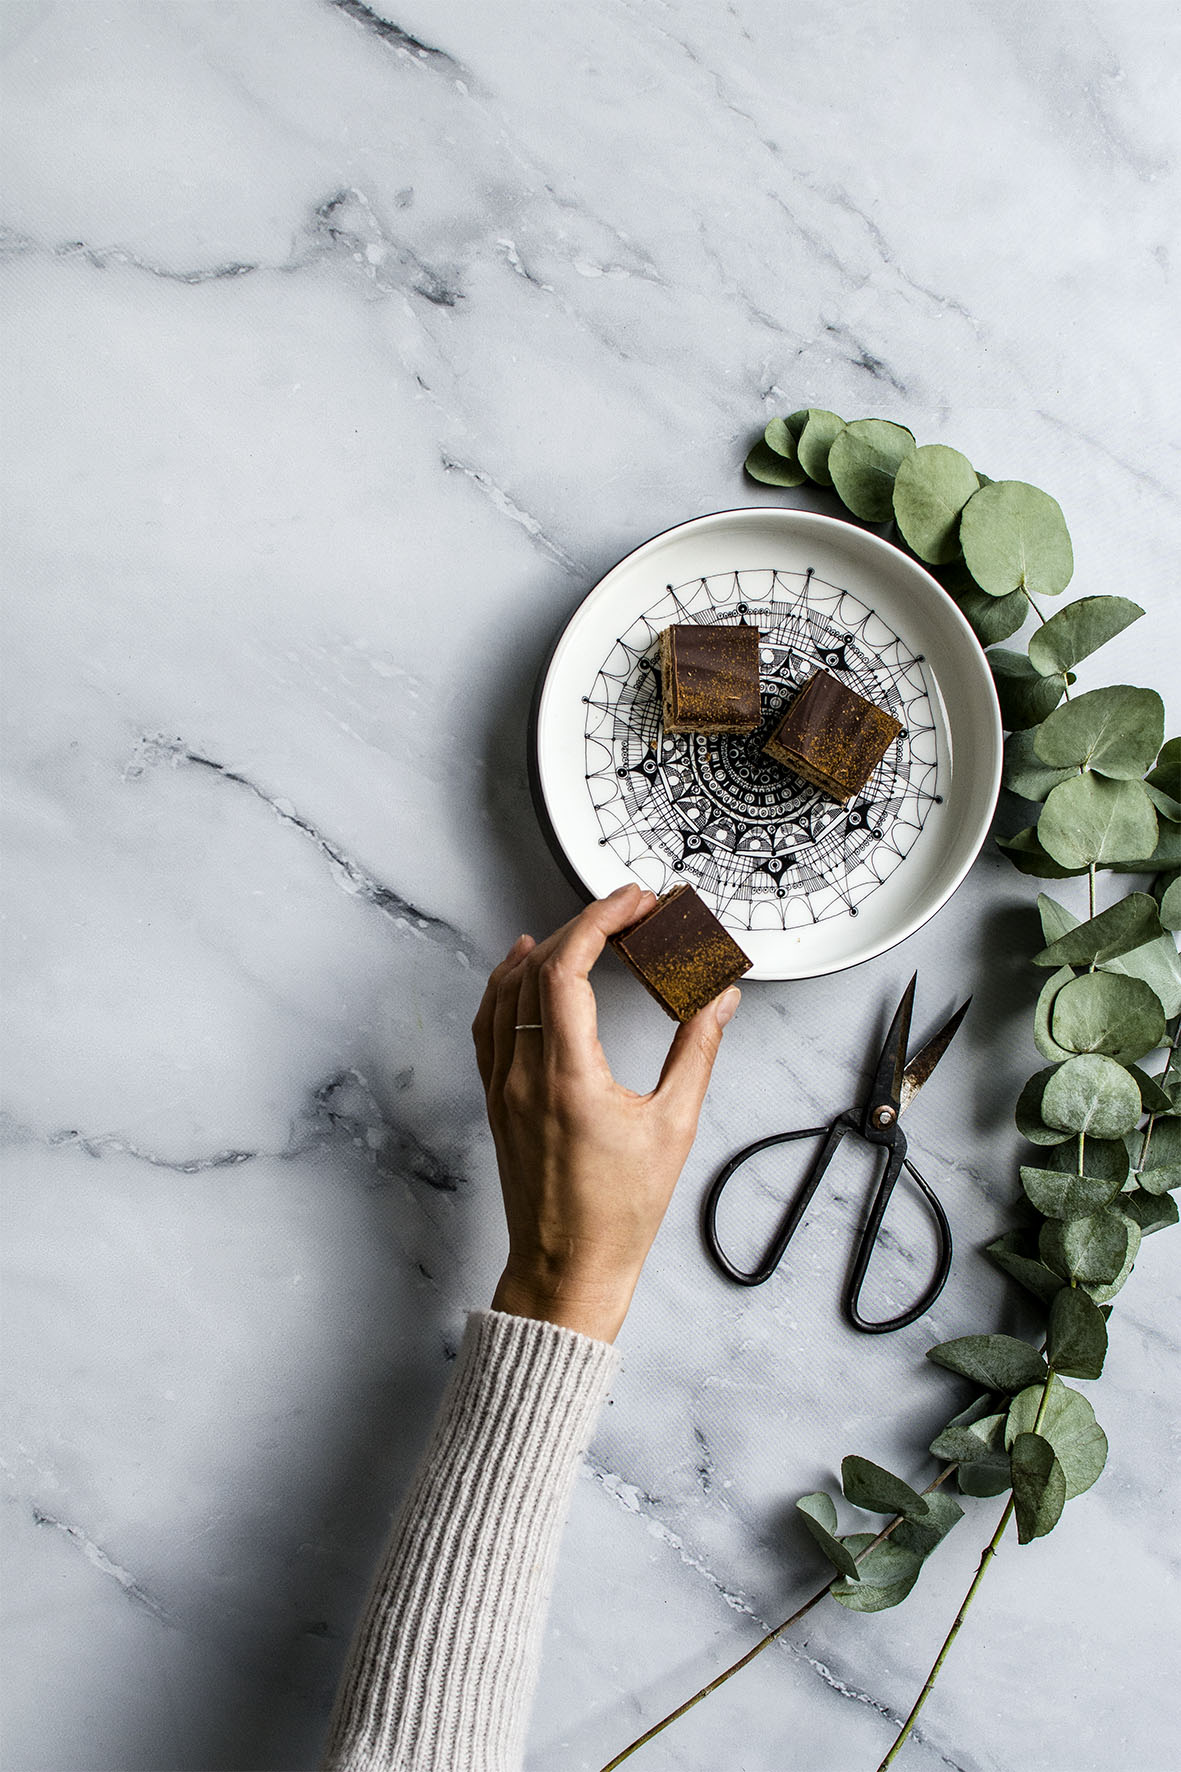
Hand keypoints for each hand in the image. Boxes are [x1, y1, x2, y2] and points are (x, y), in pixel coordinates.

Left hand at [471, 884, 740, 1341]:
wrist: (566, 1270)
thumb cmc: (618, 1214)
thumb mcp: (673, 1129)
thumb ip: (696, 1053)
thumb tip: (720, 1001)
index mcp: (567, 1078)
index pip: (567, 970)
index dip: (599, 922)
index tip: (633, 901)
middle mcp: (524, 1075)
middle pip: (537, 970)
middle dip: (583, 927)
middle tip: (628, 910)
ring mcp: (502, 1087)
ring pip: (506, 992)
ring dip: (545, 949)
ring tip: (587, 927)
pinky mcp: (496, 1100)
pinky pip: (489, 1024)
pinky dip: (506, 985)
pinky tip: (522, 967)